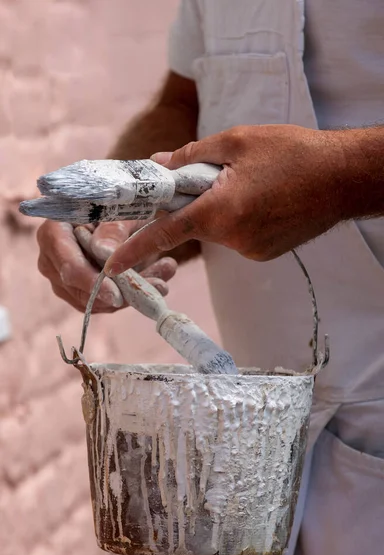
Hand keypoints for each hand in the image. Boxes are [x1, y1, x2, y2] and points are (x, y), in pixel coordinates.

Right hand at [37, 220, 176, 312]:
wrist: (120, 208)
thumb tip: (105, 252)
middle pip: (80, 289)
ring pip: (94, 301)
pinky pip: (104, 304)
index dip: (91, 282)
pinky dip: (132, 297)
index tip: (117, 295)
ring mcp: (63, 278)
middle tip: (159, 284)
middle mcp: (52, 259)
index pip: (68, 264)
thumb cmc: (118, 203)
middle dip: (121, 292)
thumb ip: (112, 228)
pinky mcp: (80, 291)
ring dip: (132, 295)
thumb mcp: (121, 209)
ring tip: (165, 279)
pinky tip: (160, 282)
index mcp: (54, 232)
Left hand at [104, 124, 346, 275]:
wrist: (343, 179)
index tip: (112, 267)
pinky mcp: (264, 255)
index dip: (135, 250)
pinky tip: (264, 200)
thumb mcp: (237, 141)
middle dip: (194, 202)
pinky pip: (237, 237)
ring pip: (217, 229)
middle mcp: (233, 239)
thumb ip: (192, 155)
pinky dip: (239, 219)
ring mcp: (250, 251)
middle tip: (219, 175)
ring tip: (253, 184)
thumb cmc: (293, 153)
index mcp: (220, 210)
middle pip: (194, 223)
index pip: (165, 232)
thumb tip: (160, 164)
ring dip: (221, 208)